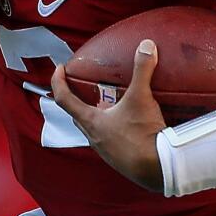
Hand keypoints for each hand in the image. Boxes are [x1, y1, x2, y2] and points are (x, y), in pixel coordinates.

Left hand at [50, 39, 167, 191]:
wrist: (158, 170)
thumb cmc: (142, 134)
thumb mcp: (141, 98)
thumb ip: (142, 70)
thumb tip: (146, 46)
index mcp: (90, 121)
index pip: (63, 98)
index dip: (58, 82)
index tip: (59, 69)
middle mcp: (93, 137)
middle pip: (77, 115)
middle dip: (78, 99)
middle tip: (85, 86)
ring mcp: (105, 151)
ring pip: (94, 130)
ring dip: (98, 116)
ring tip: (111, 104)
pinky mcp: (119, 159)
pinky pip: (110, 141)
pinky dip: (114, 130)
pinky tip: (130, 125)